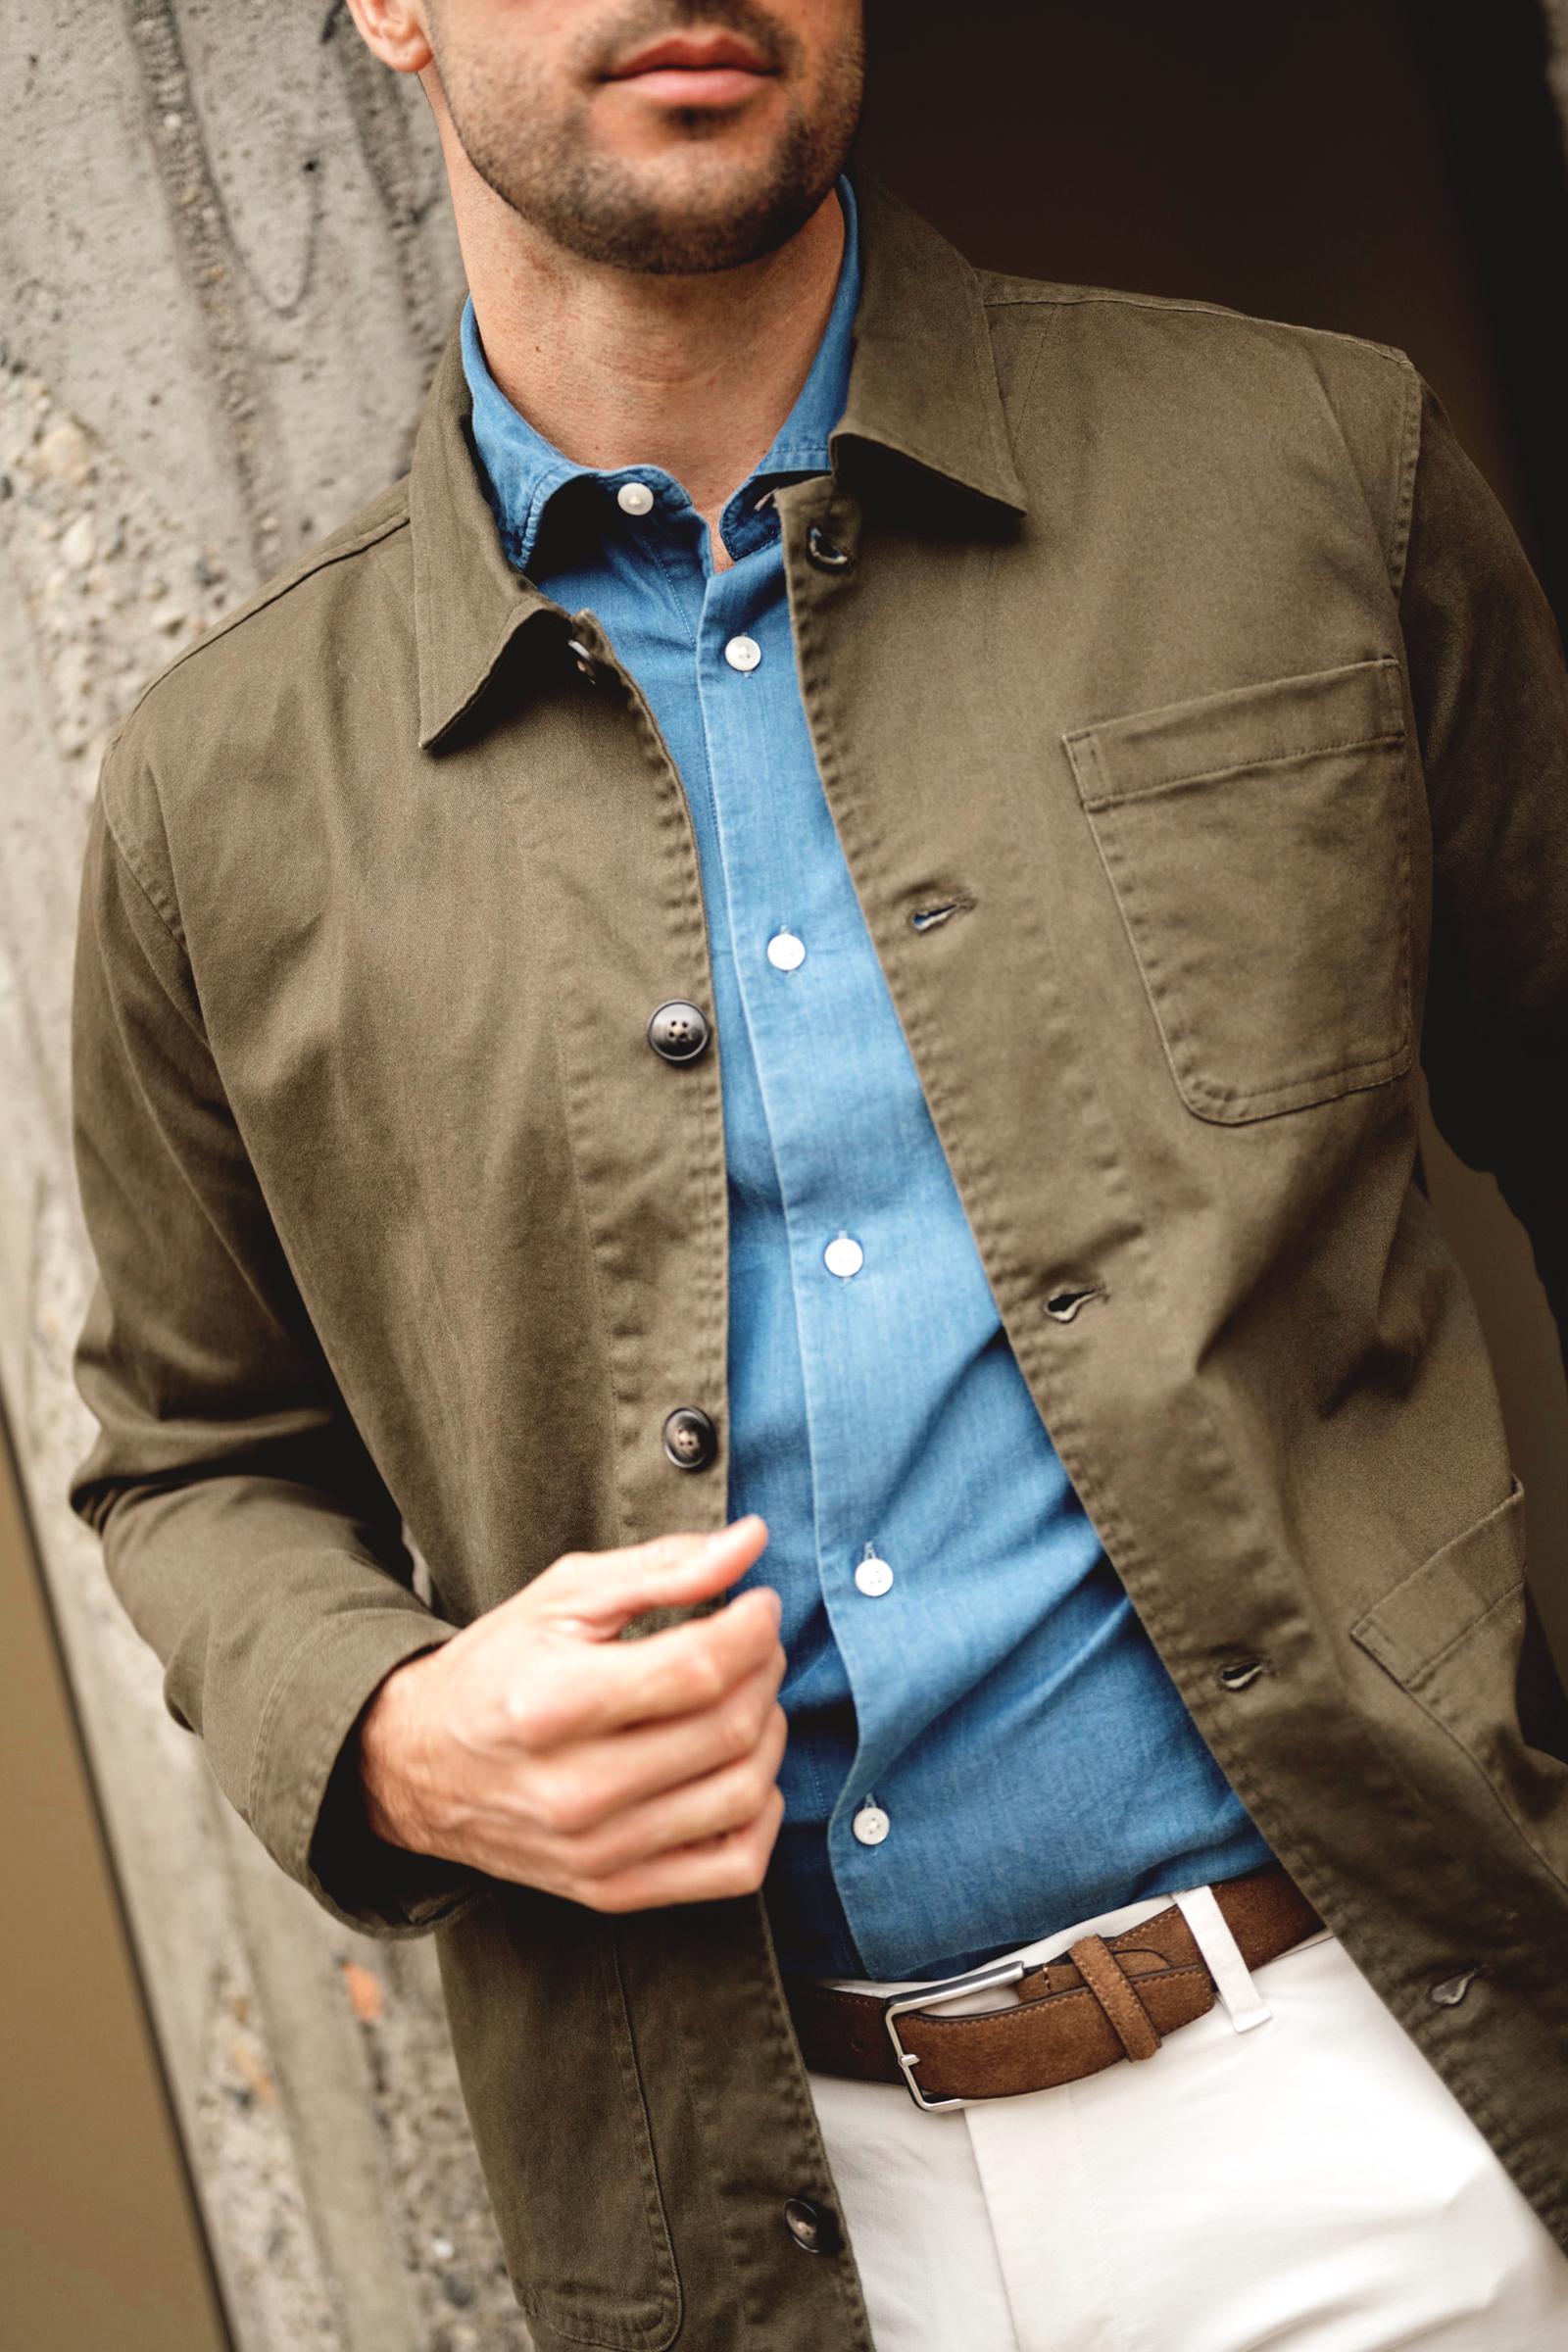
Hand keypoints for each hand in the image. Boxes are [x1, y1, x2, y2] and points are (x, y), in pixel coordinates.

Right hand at [357, 1517, 786, 1911]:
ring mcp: (596, 1851)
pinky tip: (744, 1770)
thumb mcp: (564, 1597)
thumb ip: (662, 1568)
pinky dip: (761, 1814)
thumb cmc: (496, 1669)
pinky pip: (733, 1868)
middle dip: (765, 1670)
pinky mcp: (613, 1891)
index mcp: (554, 1702)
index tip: (759, 1604)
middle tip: (756, 1642)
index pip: (697, 1668)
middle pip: (727, 1728)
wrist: (416, 1767)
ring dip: (770, 1732)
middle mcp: (574, 1789)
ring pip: (741, 1794)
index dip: (752, 1628)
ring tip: (749, 1696)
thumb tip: (752, 1540)